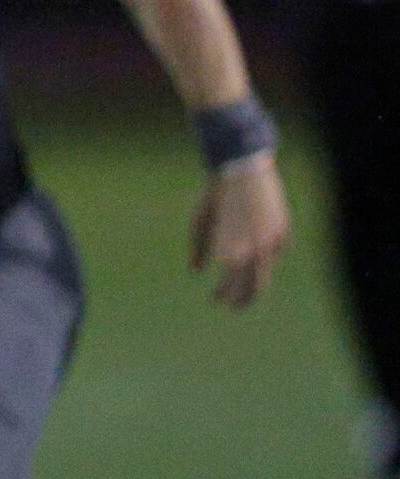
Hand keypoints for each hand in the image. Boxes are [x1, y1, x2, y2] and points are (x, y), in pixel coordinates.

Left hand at [192, 150, 290, 309]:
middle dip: (242, 301)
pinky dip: (266, 257)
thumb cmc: (215, 196)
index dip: (222, 296)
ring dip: (255, 287)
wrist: (242, 170)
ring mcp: (271, 242)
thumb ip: (200, 249)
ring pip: (266, 273)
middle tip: (233, 308)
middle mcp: (253, 251)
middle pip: (252, 288)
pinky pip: (276, 252)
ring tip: (247, 295)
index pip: (229, 286)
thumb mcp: (200, 223)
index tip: (215, 301)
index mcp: (231, 252)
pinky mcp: (282, 231)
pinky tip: (259, 260)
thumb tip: (196, 271)